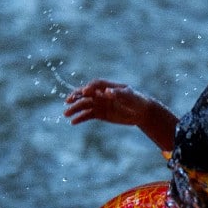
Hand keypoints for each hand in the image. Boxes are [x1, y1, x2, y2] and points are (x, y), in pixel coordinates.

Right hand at [63, 79, 179, 152]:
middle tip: (68, 101)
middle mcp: (101, 94)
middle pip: (86, 94)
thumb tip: (108, 92)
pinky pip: (88, 115)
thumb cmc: (136, 101)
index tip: (84, 92)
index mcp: (108, 86)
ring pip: (84, 105)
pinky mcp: (100, 113)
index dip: (90, 88)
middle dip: (76, 97)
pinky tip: (73, 122)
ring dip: (75, 109)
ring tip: (66, 114)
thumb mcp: (130, 97)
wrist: (141, 112)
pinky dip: (80, 118)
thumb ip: (119, 94)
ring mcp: (99, 104)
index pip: (96, 85)